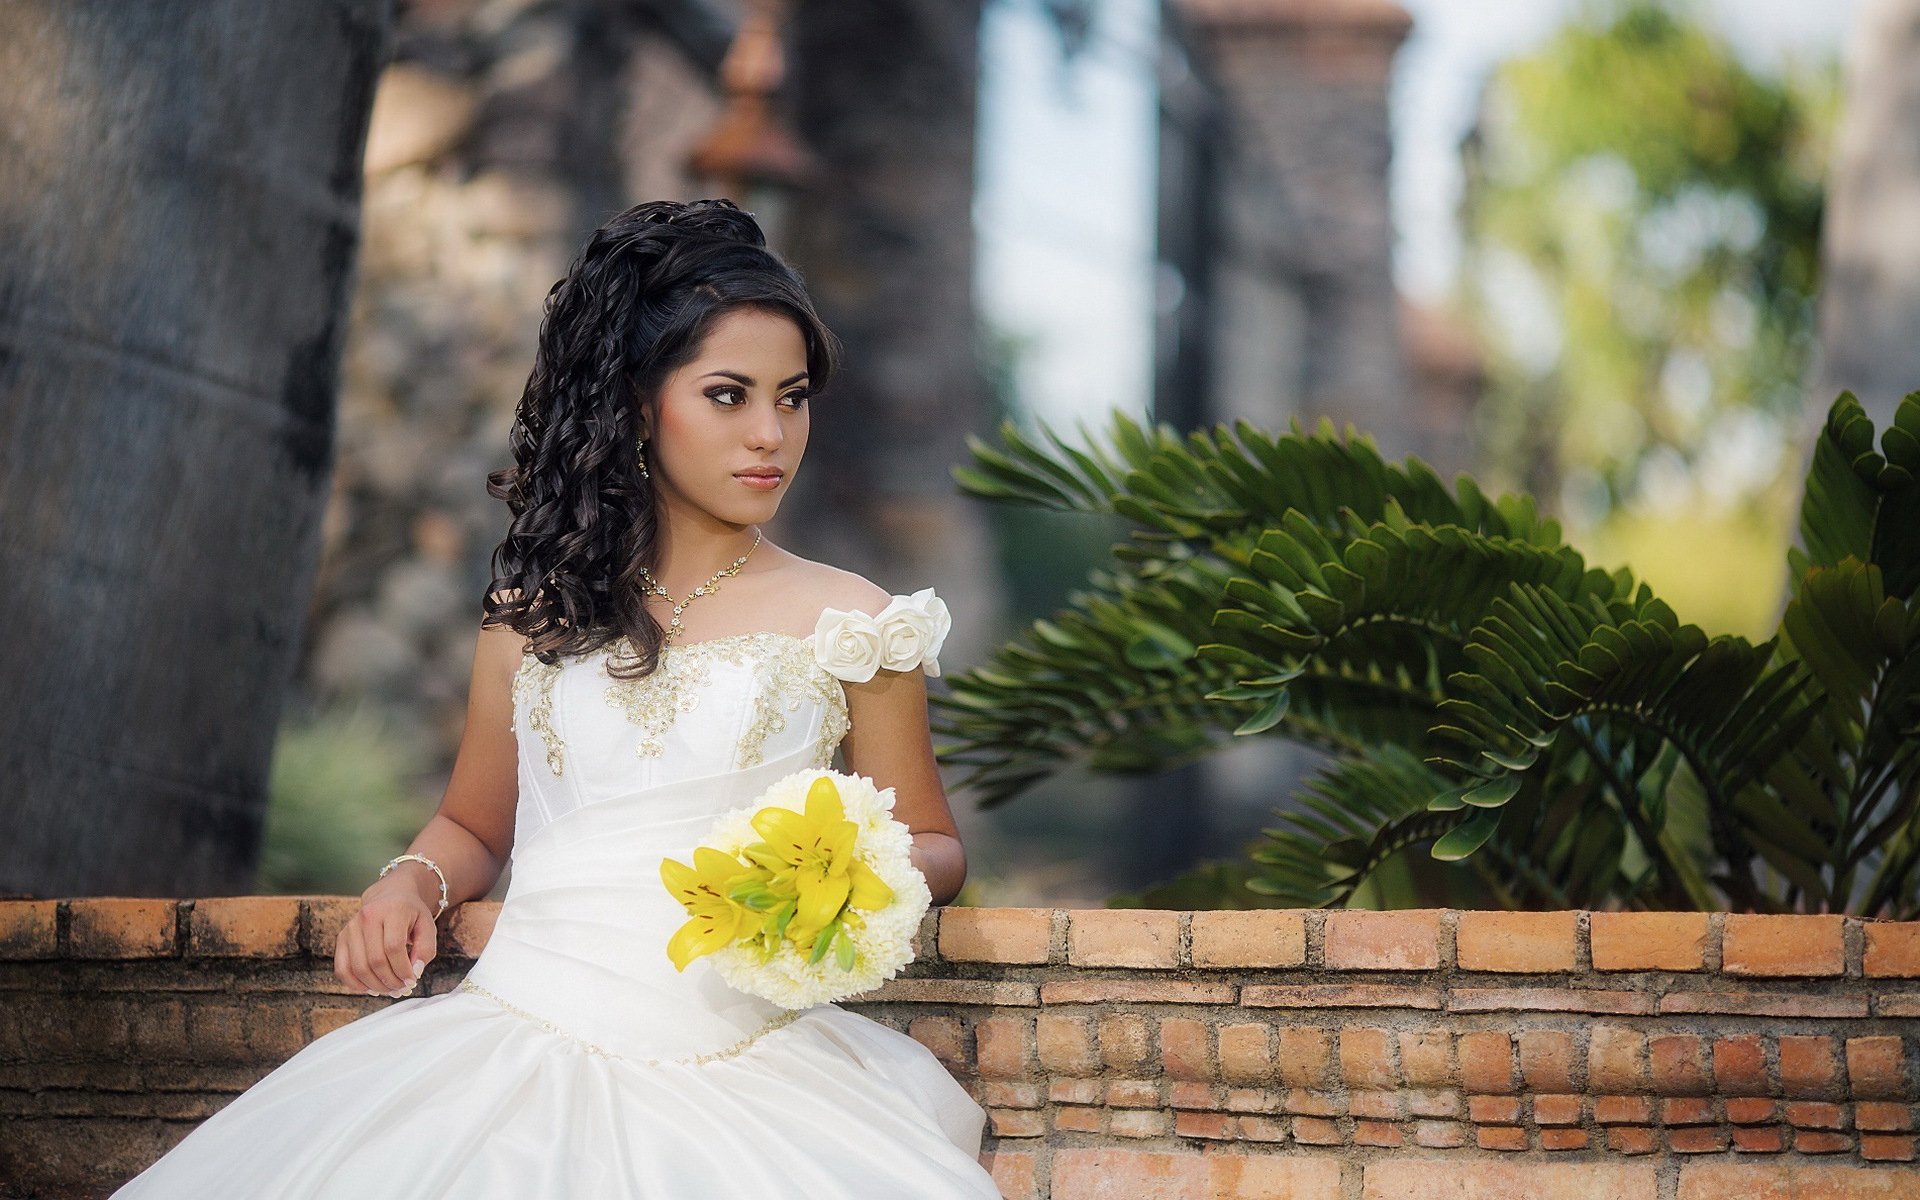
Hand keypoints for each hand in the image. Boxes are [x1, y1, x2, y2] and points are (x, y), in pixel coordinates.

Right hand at [334, 879, 437, 998]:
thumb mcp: (427, 926)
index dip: (403, 969)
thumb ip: (425, 949)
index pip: (393, 947)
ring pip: (358, 967)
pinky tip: (370, 988)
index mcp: (392, 910)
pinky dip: (355, 984)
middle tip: (402, 989)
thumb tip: (414, 972)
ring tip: (390, 990)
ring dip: (375, 985)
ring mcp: (351, 927)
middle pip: (375, 960)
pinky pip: (342, 968)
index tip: (412, 981)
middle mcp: (368, 916)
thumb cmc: (411, 913)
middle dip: (390, 981)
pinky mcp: (342, 937)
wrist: (391, 895)